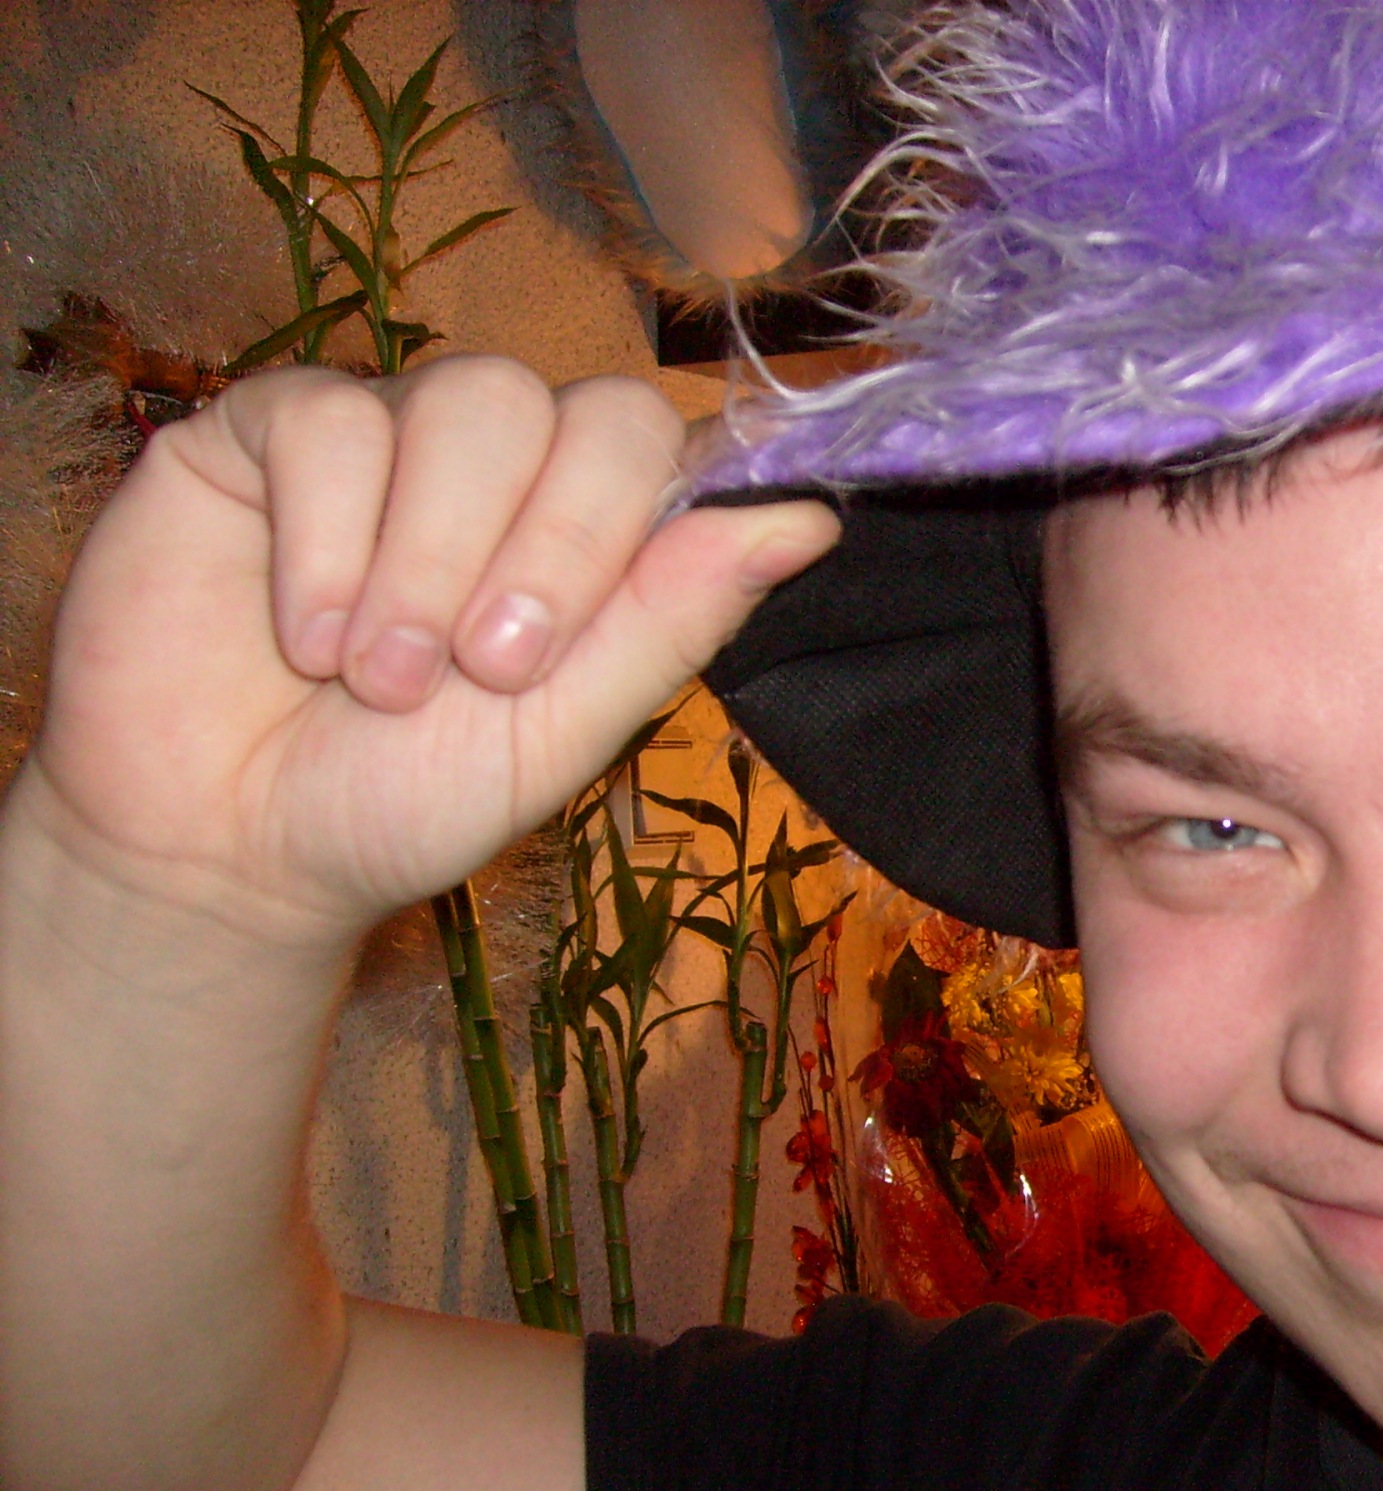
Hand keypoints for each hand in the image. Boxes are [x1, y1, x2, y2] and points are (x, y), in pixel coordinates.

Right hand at [19, 356, 837, 949]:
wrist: (224, 846)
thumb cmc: (401, 796)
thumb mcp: (559, 730)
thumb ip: (673, 618)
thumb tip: (810, 517)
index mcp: (588, 528)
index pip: (665, 446)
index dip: (642, 519)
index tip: (591, 631)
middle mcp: (502, 461)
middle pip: (580, 411)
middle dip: (549, 551)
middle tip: (488, 672)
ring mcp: (387, 431)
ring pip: (466, 403)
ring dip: (431, 559)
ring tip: (381, 678)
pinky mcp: (267, 430)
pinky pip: (325, 420)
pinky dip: (324, 542)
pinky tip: (301, 637)